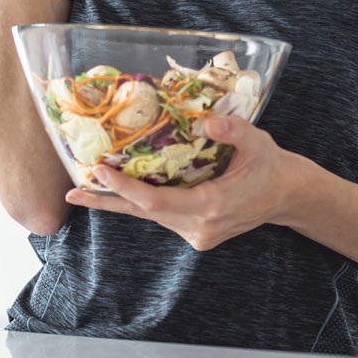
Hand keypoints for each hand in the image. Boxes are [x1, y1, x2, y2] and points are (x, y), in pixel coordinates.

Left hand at [64, 116, 303, 251]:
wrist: (287, 196)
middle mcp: (199, 228)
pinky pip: (160, 215)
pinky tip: (115, 191)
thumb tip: (206, 123)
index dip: (126, 189)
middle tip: (71, 194)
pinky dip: (137, 202)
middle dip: (108, 201)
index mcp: (212, 208)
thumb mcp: (258, 142)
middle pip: (144, 214)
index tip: (100, 173)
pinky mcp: (195, 232)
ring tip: (83, 191)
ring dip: (119, 202)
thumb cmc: (271, 167)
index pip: (157, 202)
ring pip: (150, 216)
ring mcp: (196, 234)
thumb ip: (234, 131)